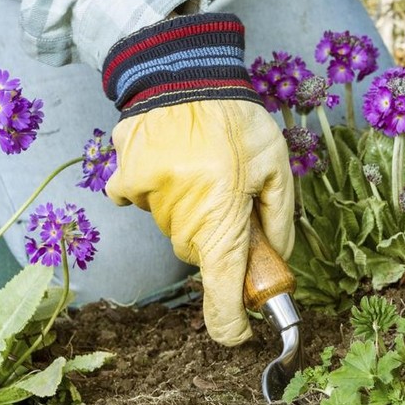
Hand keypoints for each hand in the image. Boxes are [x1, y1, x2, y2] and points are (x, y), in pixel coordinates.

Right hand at [106, 99, 293, 345]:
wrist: (182, 70)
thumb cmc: (236, 118)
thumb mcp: (276, 166)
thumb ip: (279, 221)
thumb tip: (276, 261)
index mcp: (222, 221)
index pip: (222, 294)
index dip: (230, 324)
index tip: (238, 334)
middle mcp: (181, 220)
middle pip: (202, 256)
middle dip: (220, 239)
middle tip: (232, 200)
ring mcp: (148, 202)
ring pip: (175, 229)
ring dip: (191, 212)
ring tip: (204, 169)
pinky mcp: (125, 182)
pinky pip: (143, 203)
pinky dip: (159, 191)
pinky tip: (173, 162)